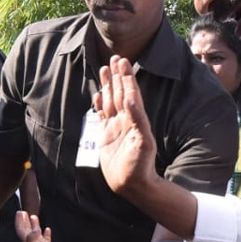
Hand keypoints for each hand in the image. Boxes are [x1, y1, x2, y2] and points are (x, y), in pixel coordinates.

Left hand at [14, 211, 55, 241]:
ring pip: (36, 231)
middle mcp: (32, 241)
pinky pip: (46, 238)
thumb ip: (32, 237)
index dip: (20, 220)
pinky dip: (46, 233)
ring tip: (34, 216)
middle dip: (25, 220)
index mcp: (27, 240)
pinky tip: (47, 229)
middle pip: (27, 228)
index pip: (21, 228)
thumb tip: (36, 229)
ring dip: (34, 224)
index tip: (19, 212)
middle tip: (23, 211)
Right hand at [95, 57, 157, 194]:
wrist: (131, 184)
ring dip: (107, 86)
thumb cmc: (141, 165)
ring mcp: (115, 127)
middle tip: (115, 58)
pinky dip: (99, 105)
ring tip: (104, 70)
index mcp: (135, 118)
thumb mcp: (143, 142)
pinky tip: (97, 96)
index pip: (130, 92)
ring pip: (110, 101)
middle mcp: (125, 120)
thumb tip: (129, 98)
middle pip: (119, 92)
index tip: (123, 61)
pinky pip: (102, 116)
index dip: (126, 77)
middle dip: (117, 76)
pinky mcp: (106, 136)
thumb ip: (137, 119)